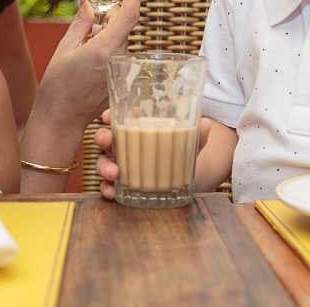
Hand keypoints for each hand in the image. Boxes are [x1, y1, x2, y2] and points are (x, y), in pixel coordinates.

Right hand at [32, 0, 139, 130]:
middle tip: (91, 20)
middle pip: (124, 28)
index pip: (129, 17)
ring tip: (84, 47)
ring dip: (108, 36)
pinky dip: (107, 51)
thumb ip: (82, 23)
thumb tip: (91, 2)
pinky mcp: (120, 81)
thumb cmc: (58, 86)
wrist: (60, 119)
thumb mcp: (64, 48)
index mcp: (104, 50)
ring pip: (121, 42)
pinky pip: (118, 56)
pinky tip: (89, 61)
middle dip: (111, 19)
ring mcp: (121, 73)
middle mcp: (117, 61)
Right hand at [94, 109, 213, 200]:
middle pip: (106, 139)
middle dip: (102, 137)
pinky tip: (113, 192)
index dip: (109, 115)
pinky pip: (108, 187)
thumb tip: (207, 124)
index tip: (107, 116)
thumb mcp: (189, 146)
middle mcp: (124, 148)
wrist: (184, 183)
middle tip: (108, 140)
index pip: (119, 119)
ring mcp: (121, 167)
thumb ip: (196, 136)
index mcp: (137, 132)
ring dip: (104, 166)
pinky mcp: (122, 186)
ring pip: (103, 163)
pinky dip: (108, 190)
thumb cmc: (179, 156)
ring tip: (114, 172)